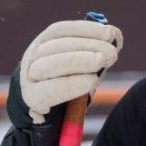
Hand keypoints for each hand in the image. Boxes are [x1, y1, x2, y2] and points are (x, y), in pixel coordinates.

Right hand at [0, 19, 122, 145]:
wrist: (44, 116)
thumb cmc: (66, 83)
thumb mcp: (81, 64)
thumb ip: (96, 50)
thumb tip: (115, 36)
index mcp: (43, 44)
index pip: (60, 30)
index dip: (84, 29)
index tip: (109, 33)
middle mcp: (32, 58)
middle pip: (57, 48)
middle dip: (88, 46)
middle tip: (112, 52)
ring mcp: (30, 79)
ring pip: (51, 65)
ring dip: (80, 61)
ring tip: (103, 62)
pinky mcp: (33, 100)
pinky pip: (51, 90)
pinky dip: (73, 84)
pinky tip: (92, 82)